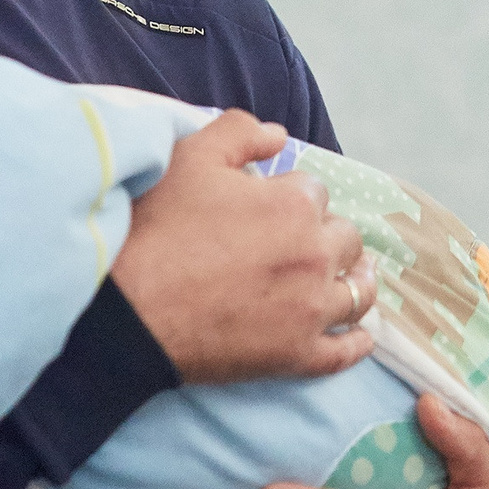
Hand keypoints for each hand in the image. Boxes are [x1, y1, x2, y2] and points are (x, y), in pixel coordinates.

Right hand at [111, 109, 372, 385]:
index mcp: (296, 204)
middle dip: (328, 236)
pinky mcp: (298, 356)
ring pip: (357, 293)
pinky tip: (360, 337)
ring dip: (357, 282)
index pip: (315, 192)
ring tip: (355, 280)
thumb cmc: (156, 230)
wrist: (127, 310)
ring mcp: (311, 309)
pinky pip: (344, 352)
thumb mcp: (190, 157)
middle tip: (307, 244)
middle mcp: (316, 254)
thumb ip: (240, 132)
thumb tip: (278, 135)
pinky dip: (357, 343)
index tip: (270, 209)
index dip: (292, 197)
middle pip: (345, 239)